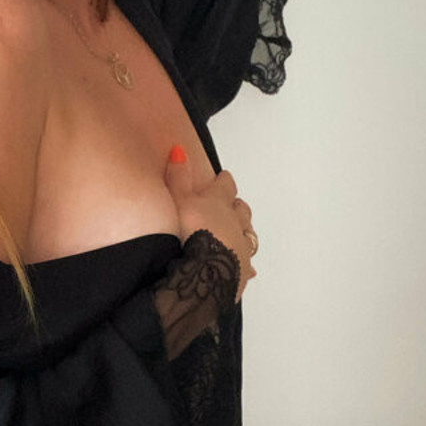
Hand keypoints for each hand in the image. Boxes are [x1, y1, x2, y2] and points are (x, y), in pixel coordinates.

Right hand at [163, 147, 256, 301]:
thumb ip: (179, 177)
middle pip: (241, 210)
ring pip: (248, 236)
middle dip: (236, 206)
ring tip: (239, 233)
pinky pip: (248, 266)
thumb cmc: (193, 235)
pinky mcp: (242, 272)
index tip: (223, 177)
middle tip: (232, 203)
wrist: (206, 274)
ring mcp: (242, 248)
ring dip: (243, 232)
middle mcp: (236, 224)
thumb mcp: (178, 200)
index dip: (224, 181)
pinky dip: (246, 264)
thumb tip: (180, 151)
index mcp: (220, 203)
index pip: (226, 185)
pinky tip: (247, 269)